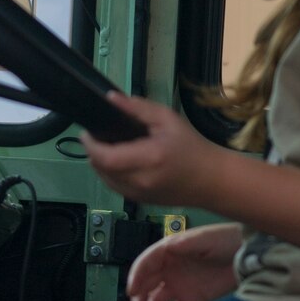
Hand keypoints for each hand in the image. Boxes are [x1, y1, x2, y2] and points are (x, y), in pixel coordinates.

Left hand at [81, 93, 225, 204]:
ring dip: (100, 164)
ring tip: (107, 148)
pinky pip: (115, 187)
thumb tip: (111, 98)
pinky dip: (110, 174)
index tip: (87, 131)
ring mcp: (138, 195)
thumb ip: (138, 108)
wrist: (212, 180)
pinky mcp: (140, 202)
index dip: (90, 145)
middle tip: (97, 136)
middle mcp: (139, 180)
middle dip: (93, 152)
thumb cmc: (192, 147)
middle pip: (100, 169)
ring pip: (104, 180)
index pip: (105, 157)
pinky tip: (119, 162)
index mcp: (148, 158)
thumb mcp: (168, 119)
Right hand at [125, 222, 242, 300]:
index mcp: (169, 252)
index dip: (136, 277)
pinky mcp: (193, 300)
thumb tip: (168, 247)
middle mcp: (170, 270)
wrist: (249, 255)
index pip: (145, 265)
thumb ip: (186, 243)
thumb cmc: (226, 240)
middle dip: (139, 299)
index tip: (132, 291)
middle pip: (146, 285)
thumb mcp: (205, 238)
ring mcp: (180, 286)